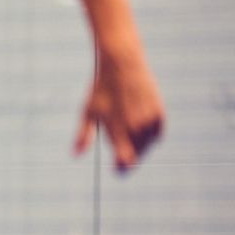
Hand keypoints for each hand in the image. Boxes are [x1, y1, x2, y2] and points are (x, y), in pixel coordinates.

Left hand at [73, 49, 163, 172]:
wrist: (122, 64)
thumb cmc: (101, 89)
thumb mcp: (87, 111)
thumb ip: (83, 136)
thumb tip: (75, 155)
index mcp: (117, 129)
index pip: (124, 160)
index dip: (121, 169)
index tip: (117, 170)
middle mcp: (136, 127)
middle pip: (137, 155)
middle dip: (128, 157)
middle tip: (120, 153)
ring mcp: (149, 120)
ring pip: (148, 146)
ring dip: (139, 147)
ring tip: (127, 136)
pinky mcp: (159, 113)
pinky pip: (156, 135)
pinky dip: (149, 136)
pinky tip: (139, 129)